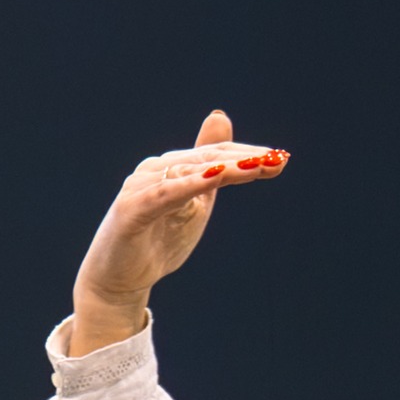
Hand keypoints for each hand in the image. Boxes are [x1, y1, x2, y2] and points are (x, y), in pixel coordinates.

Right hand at [69, 110, 289, 355]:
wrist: (118, 280)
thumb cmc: (157, 240)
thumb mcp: (196, 204)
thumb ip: (212, 170)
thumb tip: (221, 119)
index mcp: (172, 167)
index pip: (216, 154)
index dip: (247, 154)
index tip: (280, 158)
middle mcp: (155, 169)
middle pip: (207, 159)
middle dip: (244, 159)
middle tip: (276, 159)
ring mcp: (142, 187)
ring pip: (189, 172)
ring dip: (224, 168)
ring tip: (254, 167)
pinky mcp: (132, 209)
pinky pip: (165, 194)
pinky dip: (189, 185)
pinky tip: (213, 179)